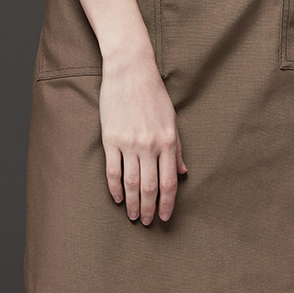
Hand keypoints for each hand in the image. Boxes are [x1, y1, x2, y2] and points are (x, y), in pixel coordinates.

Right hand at [99, 53, 187, 225]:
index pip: (169, 182)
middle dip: (149, 208)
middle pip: (150, 187)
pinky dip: (114, 188)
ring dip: (133, 203)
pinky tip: (117, 198)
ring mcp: (129, 143)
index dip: (167, 203)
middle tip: (147, 221)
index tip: (165, 217)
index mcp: (167, 141)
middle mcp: (149, 145)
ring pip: (131, 183)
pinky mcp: (110, 139)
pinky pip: (112, 170)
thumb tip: (182, 172)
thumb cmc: (153, 93)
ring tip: (133, 215)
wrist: (130, 71)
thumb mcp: (172, 119)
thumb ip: (176, 148)